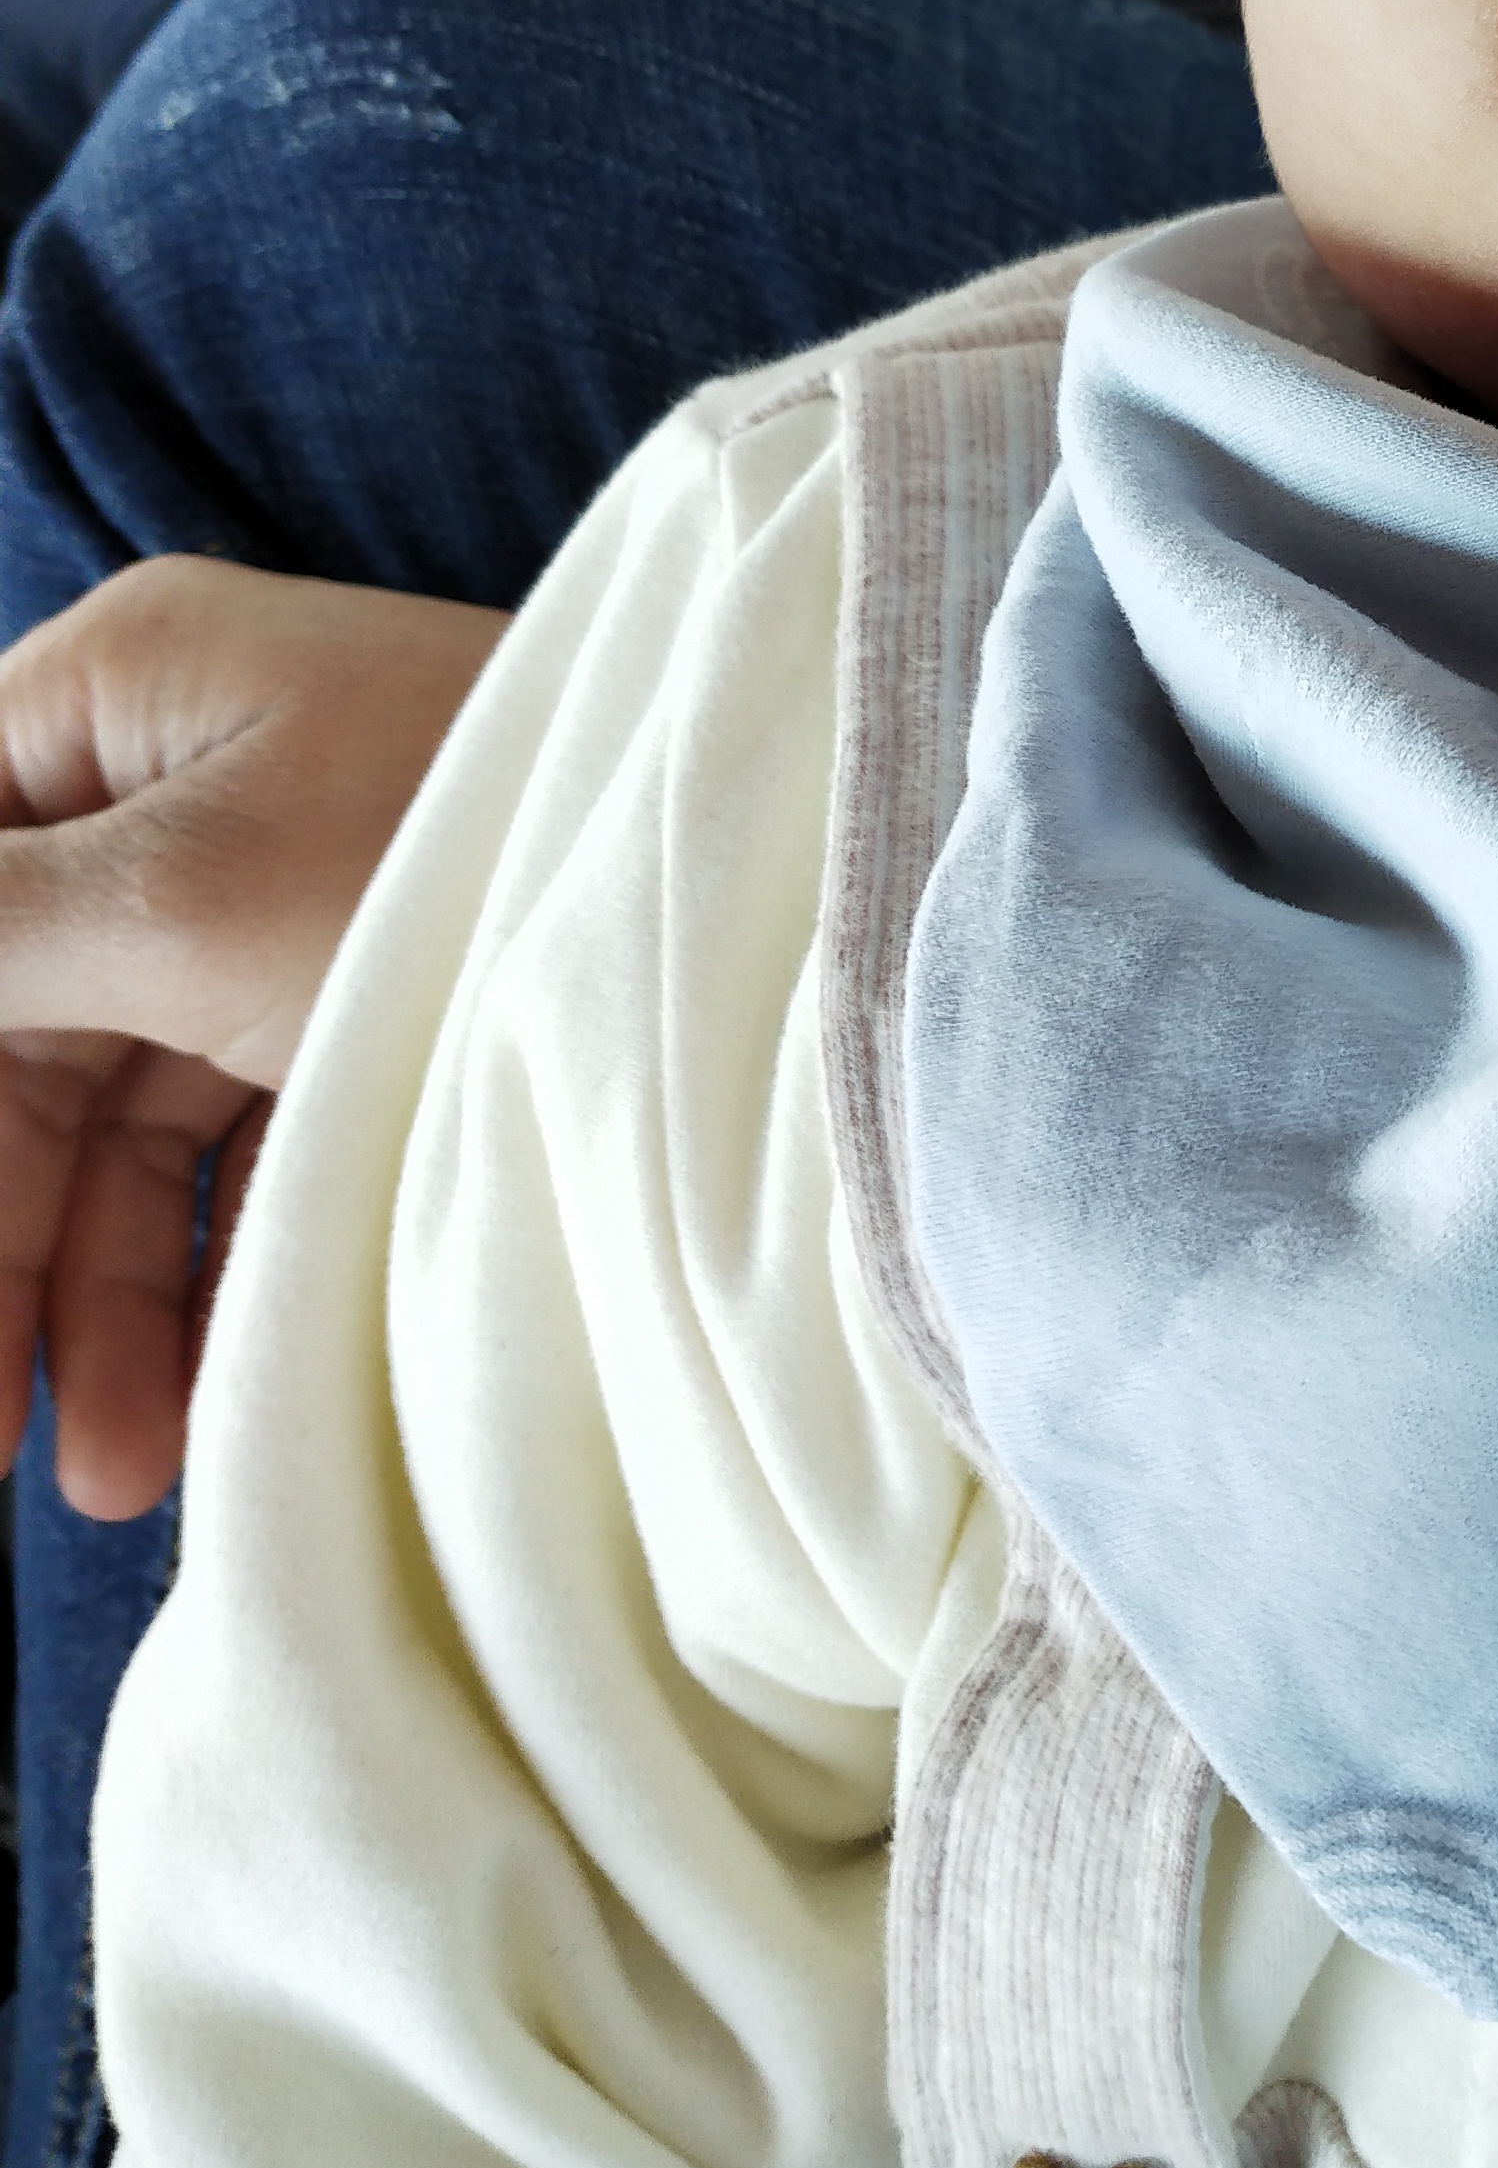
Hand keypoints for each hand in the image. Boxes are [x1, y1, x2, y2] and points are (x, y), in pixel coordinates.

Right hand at [0, 558, 506, 1515]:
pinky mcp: (363, 987)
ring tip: (107, 1470)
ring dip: (102, 1293)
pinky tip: (197, 1400)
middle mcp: (178, 778)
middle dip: (11, 1242)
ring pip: (124, 1116)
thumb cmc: (463, 837)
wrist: (753, 877)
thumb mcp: (183, 898)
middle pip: (20, 1036)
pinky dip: (212, 1264)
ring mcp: (272, 888)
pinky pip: (241, 1142)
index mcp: (111, 698)